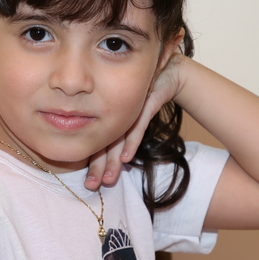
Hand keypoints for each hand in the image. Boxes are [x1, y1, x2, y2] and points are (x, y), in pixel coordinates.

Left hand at [84, 54, 188, 190]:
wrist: (168, 73)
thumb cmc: (149, 94)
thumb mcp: (135, 115)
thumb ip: (125, 133)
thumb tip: (117, 160)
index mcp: (109, 115)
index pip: (98, 142)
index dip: (93, 163)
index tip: (89, 183)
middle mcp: (115, 111)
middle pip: (105, 142)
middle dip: (98, 166)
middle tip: (91, 185)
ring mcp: (129, 107)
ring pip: (118, 137)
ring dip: (112, 160)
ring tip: (108, 179)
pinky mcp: (144, 102)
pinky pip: (137, 125)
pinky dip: (131, 142)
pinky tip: (125, 158)